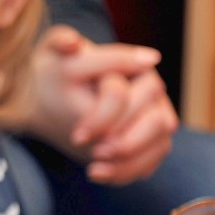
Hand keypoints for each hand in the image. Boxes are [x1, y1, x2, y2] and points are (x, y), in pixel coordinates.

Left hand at [24, 25, 177, 184]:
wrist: (56, 96)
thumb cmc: (57, 71)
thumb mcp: (53, 53)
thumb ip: (61, 42)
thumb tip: (74, 42)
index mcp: (132, 64)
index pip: (124, 95)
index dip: (102, 118)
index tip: (78, 135)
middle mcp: (150, 90)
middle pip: (155, 120)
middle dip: (122, 140)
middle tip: (91, 149)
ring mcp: (154, 116)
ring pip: (161, 143)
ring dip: (129, 159)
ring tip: (95, 165)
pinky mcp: (149, 141)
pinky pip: (152, 161)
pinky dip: (127, 172)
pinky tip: (97, 173)